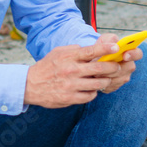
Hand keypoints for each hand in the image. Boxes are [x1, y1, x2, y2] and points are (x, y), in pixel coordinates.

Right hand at [23, 35, 140, 107]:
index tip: (115, 47)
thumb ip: (74, 49)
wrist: (30, 85)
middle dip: (112, 67)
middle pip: (99, 68)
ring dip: (105, 81)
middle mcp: (71, 71)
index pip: (91, 51)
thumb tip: (90, 49)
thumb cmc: (47, 67)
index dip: (105, 49)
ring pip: (97, 84)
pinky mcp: (70, 98)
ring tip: (106, 79)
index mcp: (69, 57)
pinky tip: (92, 89)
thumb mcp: (58, 52)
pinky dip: (94, 92)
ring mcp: (71, 85)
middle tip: (117, 67)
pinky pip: (90, 96)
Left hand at [96, 32, 142, 94]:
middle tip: (100, 64)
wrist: (92, 60)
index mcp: (130, 53)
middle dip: (112, 67)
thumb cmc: (101, 47)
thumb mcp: (104, 40)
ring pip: (116, 78)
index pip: (138, 54)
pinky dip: (101, 82)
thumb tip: (115, 44)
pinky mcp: (115, 86)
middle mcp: (129, 67)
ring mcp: (123, 78)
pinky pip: (109, 86)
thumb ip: (110, 39)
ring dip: (104, 75)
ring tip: (94, 70)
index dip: (133, 54)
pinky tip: (95, 77)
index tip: (125, 55)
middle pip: (125, 69)